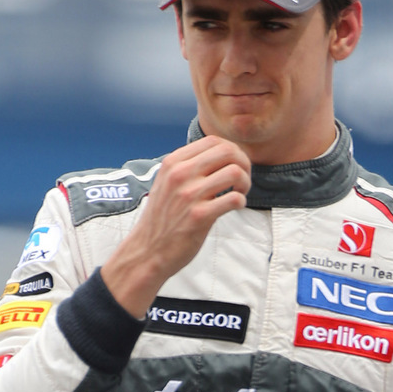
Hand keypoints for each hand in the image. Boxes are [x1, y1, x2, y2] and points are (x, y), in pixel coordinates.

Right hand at [101, 137, 251, 317]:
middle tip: (242, 181)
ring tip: (240, 194)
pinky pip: (233, 199)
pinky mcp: (199, 216)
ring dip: (245, 184)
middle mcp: (181, 174)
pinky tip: (235, 207)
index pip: (213, 141)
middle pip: (228, 152)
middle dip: (243, 164)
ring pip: (235, 173)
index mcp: (174, 162)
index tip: (234, 167)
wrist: (148, 250)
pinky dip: (241, 202)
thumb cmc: (163, 219)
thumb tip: (219, 157)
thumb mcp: (168, 184)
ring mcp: (189, 194)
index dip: (232, 151)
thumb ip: (188, 168)